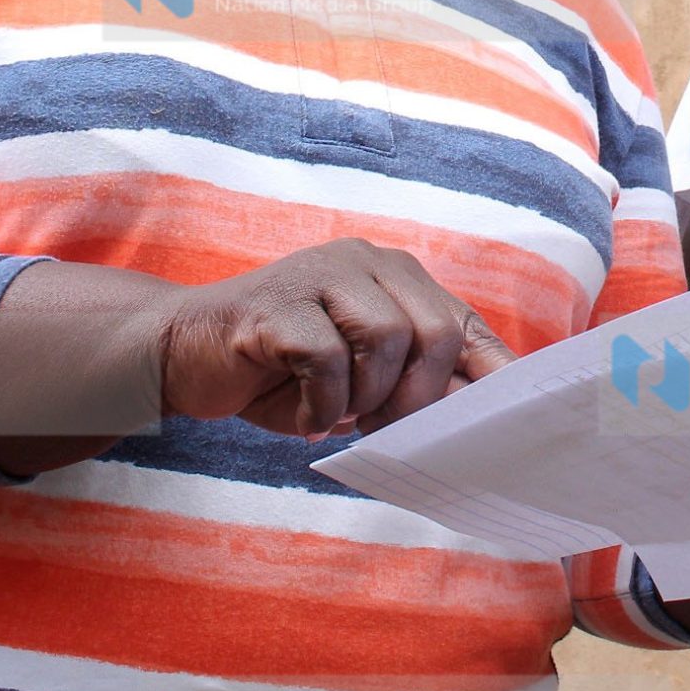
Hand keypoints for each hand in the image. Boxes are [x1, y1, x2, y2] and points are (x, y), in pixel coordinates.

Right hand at [157, 238, 514, 438]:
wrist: (183, 353)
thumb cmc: (281, 372)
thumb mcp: (361, 380)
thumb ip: (414, 384)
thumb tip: (480, 415)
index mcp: (395, 276)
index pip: (466, 323)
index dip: (493, 375)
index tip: (506, 425)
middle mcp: (365, 263)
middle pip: (438, 331)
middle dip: (420, 398)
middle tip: (382, 428)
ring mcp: (320, 275)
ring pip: (388, 339)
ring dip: (367, 399)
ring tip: (337, 415)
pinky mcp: (278, 304)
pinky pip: (327, 359)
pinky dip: (320, 405)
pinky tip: (303, 417)